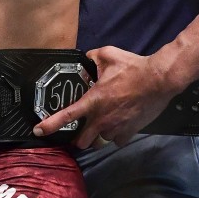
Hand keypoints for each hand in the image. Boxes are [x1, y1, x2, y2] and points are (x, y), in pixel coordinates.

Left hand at [33, 46, 178, 148]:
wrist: (159, 80)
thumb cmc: (133, 67)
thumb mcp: (108, 55)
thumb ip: (92, 57)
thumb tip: (86, 58)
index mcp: (93, 101)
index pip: (67, 116)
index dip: (50, 125)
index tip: (38, 132)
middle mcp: (102, 118)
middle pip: (81, 141)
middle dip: (78, 137)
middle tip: (81, 129)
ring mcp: (116, 128)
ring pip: (99, 142)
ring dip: (97, 137)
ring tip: (99, 127)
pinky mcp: (130, 132)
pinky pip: (116, 141)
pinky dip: (115, 136)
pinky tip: (117, 126)